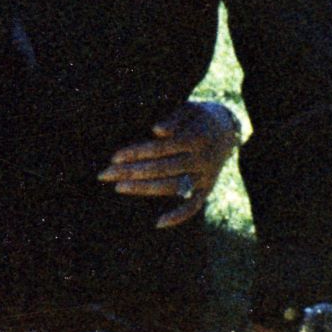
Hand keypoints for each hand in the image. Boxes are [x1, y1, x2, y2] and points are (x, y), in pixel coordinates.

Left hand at [97, 100, 239, 227]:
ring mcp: (205, 177)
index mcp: (195, 138)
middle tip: (105, 174)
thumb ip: (174, 118)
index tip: (114, 157)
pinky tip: (158, 223)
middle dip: (132, 171)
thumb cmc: (197, 117)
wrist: (227, 129)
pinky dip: (178, 216)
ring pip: (173, 187)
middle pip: (162, 168)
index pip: (161, 148)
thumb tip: (157, 130)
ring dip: (144, 189)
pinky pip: (194, 207)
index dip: (138, 153)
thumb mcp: (188, 109)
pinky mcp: (207, 189)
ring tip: (119, 187)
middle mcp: (201, 159)